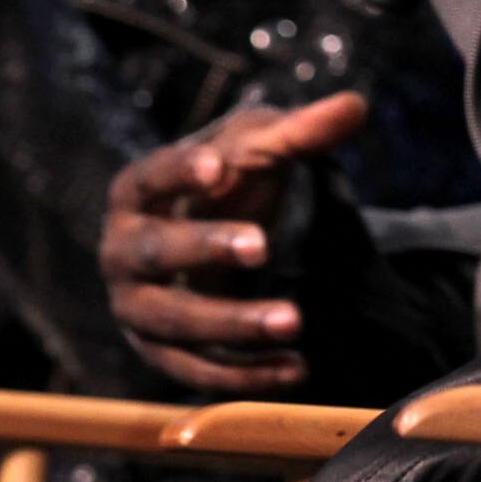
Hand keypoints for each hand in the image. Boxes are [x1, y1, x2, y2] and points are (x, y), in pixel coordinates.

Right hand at [100, 93, 367, 392]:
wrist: (216, 238)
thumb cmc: (229, 181)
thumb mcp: (261, 148)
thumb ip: (302, 131)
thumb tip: (357, 105)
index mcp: (136, 193)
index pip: (147, 179)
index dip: (177, 173)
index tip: (218, 167)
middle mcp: (123, 252)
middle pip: (155, 252)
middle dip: (207, 249)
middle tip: (264, 245)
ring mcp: (137, 308)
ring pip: (174, 323)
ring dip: (231, 323)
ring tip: (294, 319)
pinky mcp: (162, 353)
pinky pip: (196, 372)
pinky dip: (244, 375)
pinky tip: (296, 368)